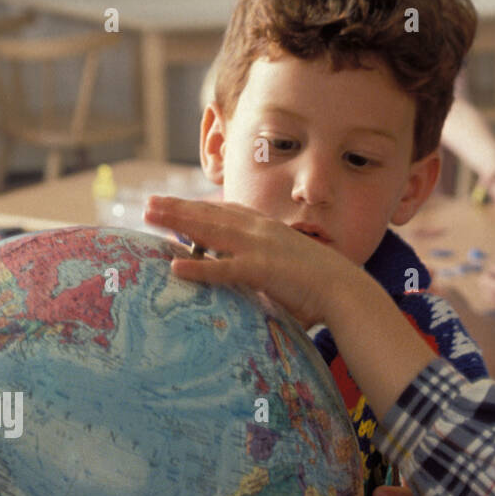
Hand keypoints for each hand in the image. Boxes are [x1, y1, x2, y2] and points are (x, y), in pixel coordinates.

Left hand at [142, 195, 356, 330]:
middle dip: (177, 207)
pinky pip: (221, 268)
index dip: (199, 207)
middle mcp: (260, 231)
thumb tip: (257, 289)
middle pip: (210, 214)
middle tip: (149, 204)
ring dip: (177, 223)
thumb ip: (267, 274)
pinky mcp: (260, 270)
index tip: (177, 205)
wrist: (346, 290)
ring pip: (209, 231)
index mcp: (268, 229)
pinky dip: (197, 267)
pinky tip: (174, 268)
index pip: (227, 212)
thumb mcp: (289, 271)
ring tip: (149, 218)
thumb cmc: (321, 287)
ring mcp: (258, 248)